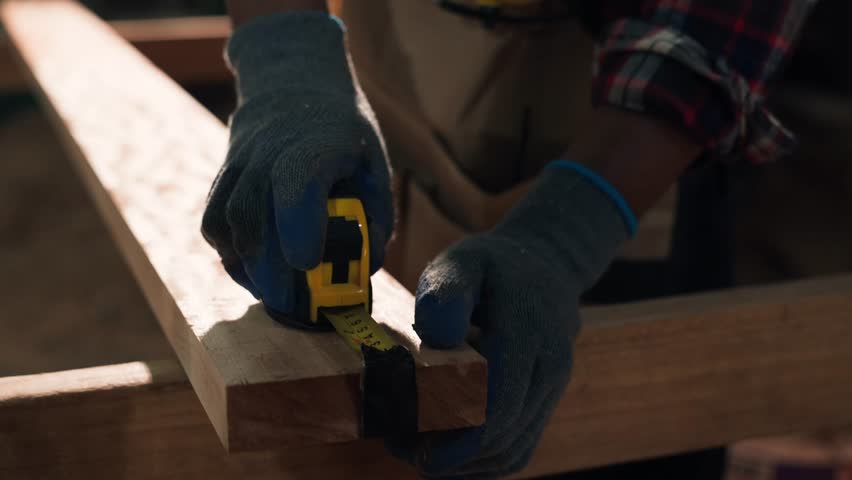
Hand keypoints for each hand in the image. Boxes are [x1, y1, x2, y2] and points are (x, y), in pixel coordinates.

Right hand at [201, 12, 392, 313]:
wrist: (293, 85)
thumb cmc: (344, 135)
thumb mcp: (375, 165)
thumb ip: (376, 218)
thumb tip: (365, 268)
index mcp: (317, 143)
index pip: (296, 182)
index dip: (297, 225)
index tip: (306, 262)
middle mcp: (268, 152)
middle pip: (255, 215)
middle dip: (271, 270)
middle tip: (292, 304)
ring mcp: (238, 164)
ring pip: (228, 223)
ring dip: (248, 268)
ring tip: (274, 293)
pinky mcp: (222, 179)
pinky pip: (214, 224)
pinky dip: (231, 254)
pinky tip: (255, 270)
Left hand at [404, 162, 634, 477]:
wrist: (544, 269)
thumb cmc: (493, 267)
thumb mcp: (463, 261)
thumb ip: (446, 293)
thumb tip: (437, 339)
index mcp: (527, 331)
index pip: (496, 402)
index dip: (451, 433)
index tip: (407, 440)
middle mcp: (549, 367)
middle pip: (500, 436)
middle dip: (446, 454)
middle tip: (397, 445)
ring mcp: (551, 390)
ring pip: (510, 453)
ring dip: (461, 464)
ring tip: (415, 450)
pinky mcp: (545, 406)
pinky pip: (516, 451)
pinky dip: (479, 461)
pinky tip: (445, 450)